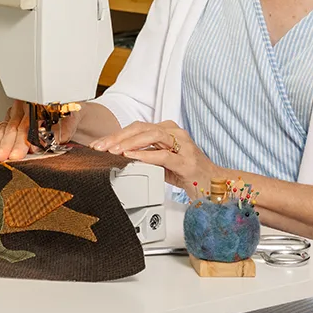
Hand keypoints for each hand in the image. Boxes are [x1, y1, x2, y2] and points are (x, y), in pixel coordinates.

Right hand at [0, 100, 78, 163]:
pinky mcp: (9, 121)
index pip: (27, 126)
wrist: (71, 112)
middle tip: (0, 157)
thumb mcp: (69, 123)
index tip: (19, 153)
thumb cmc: (69, 118)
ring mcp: (16, 115)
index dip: (21, 140)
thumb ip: (55, 134)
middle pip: (13, 128)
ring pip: (3, 129)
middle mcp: (25, 110)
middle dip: (5, 144)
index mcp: (40, 108)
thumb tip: (39, 143)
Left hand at [89, 120, 220, 191]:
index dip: (116, 134)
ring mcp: (183, 145)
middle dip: (118, 137)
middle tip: (100, 147)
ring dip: (130, 143)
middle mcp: (175, 133)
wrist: (214, 185)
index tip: (99, 144)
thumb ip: (144, 156)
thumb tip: (119, 155)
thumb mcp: (161, 163)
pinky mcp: (187, 161)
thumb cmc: (187, 173)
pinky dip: (146, 155)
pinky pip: (164, 155)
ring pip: (152, 136)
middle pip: (141, 128)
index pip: (136, 127)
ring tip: (114, 151)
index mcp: (167, 131)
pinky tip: (133, 157)